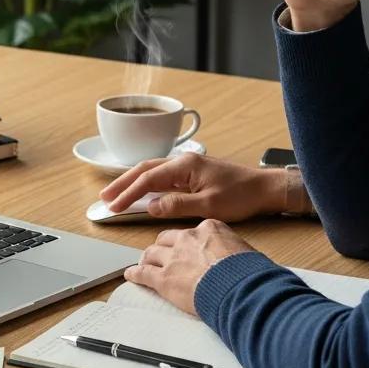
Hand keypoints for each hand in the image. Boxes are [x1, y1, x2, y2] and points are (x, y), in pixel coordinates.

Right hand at [99, 153, 285, 221]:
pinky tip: (140, 193)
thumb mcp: (209, 205)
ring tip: (115, 194)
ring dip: (132, 182)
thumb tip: (151, 206)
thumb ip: (178, 205)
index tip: (113, 206)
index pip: (148, 179)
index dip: (128, 193)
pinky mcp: (192, 174)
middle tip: (104, 197)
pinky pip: (162, 177)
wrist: (264, 189)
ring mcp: (187, 167)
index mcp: (185, 165)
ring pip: (151, 171)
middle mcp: (183, 161)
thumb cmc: (242, 195)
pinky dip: (146, 184)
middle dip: (122, 183)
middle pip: (144, 169)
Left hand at [123, 220, 254, 315]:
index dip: (187, 241)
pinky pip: (143, 273)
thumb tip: (232, 259)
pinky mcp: (163, 278)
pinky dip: (135, 274)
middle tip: (162, 255)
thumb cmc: (248, 273)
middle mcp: (187, 239)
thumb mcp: (243, 250)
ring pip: (152, 253)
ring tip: (145, 264)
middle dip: (164, 247)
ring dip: (148, 259)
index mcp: (208, 229)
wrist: (240, 288)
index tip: (187, 247)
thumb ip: (229, 249)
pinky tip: (131, 275)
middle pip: (167, 239)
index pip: (192, 232)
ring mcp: (173, 257)